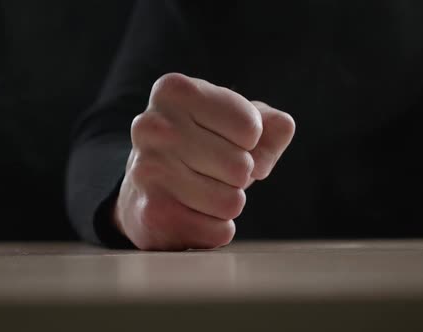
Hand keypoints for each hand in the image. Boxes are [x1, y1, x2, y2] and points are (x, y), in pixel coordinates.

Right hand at [112, 73, 294, 249]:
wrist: (147, 187)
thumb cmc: (201, 147)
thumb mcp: (237, 124)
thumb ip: (271, 124)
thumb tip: (276, 137)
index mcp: (175, 91)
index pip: (251, 128)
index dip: (249, 142)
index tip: (223, 140)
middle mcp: (152, 126)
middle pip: (242, 166)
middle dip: (238, 175)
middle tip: (210, 171)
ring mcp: (147, 170)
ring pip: (232, 202)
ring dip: (227, 203)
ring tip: (200, 192)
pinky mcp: (151, 214)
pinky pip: (218, 232)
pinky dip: (215, 230)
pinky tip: (191, 214)